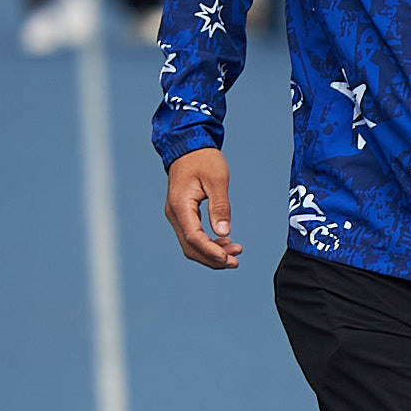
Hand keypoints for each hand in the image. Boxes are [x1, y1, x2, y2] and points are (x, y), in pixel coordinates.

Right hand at [164, 148, 240, 268]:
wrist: (189, 148)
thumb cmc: (203, 160)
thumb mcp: (217, 180)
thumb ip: (220, 206)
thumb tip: (223, 231)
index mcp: (180, 205)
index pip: (193, 237)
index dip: (210, 251)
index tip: (228, 259)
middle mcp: (174, 213)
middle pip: (190, 246)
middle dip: (212, 258)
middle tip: (235, 262)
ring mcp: (177, 215)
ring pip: (190, 244)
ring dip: (211, 253)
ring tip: (235, 253)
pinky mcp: (183, 214)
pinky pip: (193, 235)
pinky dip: (208, 243)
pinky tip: (225, 243)